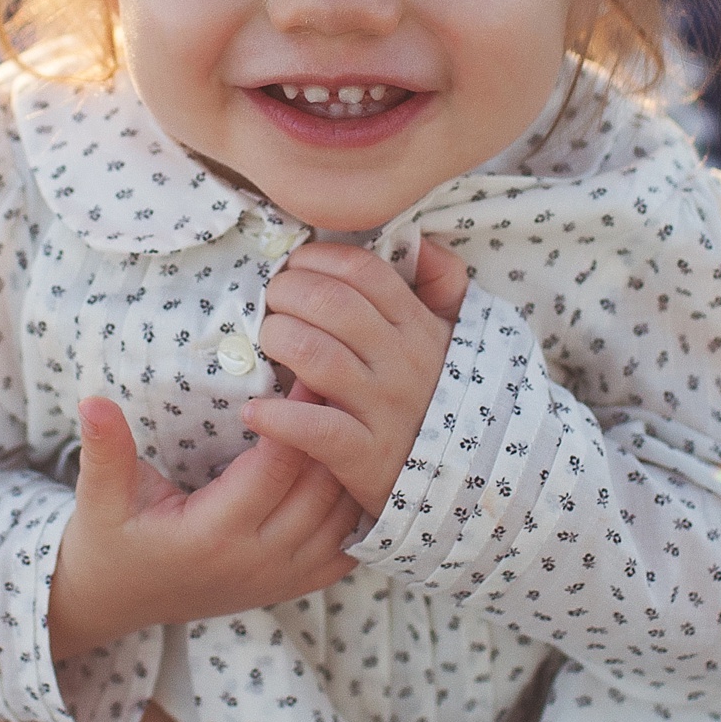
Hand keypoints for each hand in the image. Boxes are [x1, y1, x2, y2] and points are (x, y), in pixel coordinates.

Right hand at [46, 397, 363, 660]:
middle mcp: (256, 561)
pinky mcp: (290, 585)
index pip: (276, 468)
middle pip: (321, 488)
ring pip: (342, 517)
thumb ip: (104, 449)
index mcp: (212, 535)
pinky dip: (357, 509)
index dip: (296, 418)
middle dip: (334, 433)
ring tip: (353, 413)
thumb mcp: (98, 498)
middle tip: (343, 380)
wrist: (114, 601)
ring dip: (350, 467)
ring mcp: (279, 579)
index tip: (307, 372)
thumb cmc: (108, 541)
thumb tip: (91, 401)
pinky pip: (346, 548)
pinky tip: (355, 469)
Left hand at [243, 239, 467, 514]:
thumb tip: (422, 242)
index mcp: (418, 325)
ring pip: (317, 356)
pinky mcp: (366, 456)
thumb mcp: (453, 335)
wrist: (466, 478)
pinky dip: (278, 418)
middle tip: (270, 304)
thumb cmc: (438, 396)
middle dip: (287, 293)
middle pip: (332, 304)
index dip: (318, 259)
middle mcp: (403, 361)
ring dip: (279, 341)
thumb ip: (442, 283)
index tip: (295, 267)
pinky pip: (316, 429)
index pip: (363, 271)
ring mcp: (384, 408)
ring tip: (267, 345)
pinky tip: (255, 412)